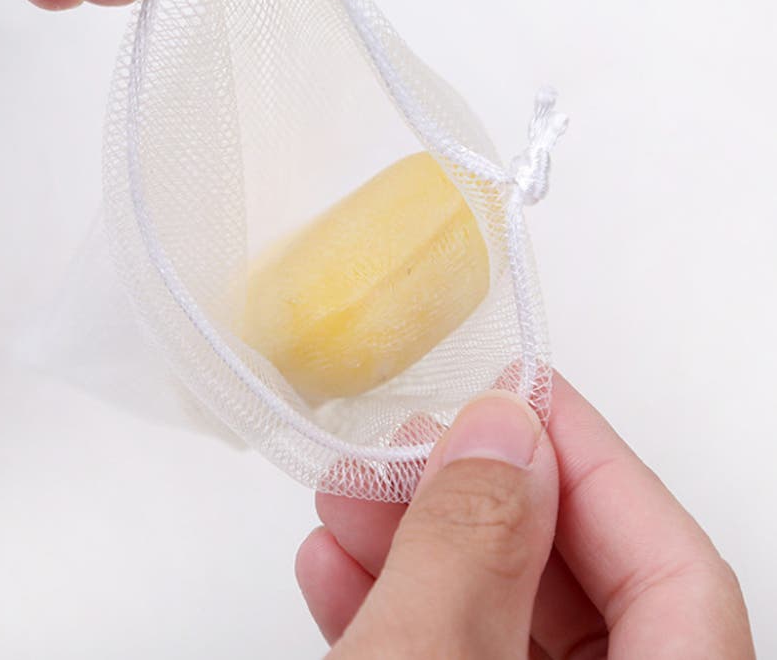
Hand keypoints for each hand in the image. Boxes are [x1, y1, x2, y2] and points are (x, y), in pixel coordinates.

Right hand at [296, 376, 753, 657]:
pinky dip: (398, 613)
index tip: (514, 390)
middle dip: (478, 501)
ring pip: (506, 624)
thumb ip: (469, 550)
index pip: (676, 569)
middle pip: (585, 589)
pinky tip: (336, 570)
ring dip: (421, 550)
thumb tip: (502, 430)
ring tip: (348, 500)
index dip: (591, 460)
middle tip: (406, 450)